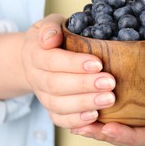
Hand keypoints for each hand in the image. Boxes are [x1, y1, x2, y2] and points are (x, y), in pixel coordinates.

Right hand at [21, 14, 115, 128]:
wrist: (36, 57)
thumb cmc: (52, 38)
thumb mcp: (49, 24)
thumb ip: (50, 27)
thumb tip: (50, 39)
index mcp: (34, 54)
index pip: (52, 60)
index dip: (74, 64)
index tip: (98, 64)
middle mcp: (36, 77)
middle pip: (56, 85)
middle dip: (85, 85)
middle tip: (110, 83)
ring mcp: (42, 96)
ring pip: (58, 105)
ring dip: (84, 104)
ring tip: (109, 99)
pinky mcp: (50, 109)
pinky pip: (59, 119)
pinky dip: (76, 121)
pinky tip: (95, 117)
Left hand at [69, 48, 144, 145]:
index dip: (128, 135)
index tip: (106, 128)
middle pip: (132, 136)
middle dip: (106, 134)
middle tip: (81, 127)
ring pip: (126, 126)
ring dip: (102, 126)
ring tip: (78, 122)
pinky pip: (127, 113)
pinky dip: (108, 112)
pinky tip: (90, 105)